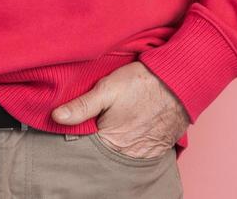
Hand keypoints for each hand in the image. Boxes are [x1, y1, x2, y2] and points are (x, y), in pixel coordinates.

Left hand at [50, 61, 188, 159]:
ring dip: (116, 144)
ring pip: (121, 154)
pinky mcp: (159, 150)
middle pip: (104, 153)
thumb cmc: (142, 83)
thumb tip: (56, 117)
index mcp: (111, 141)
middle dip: (97, 141)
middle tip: (98, 123)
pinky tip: (130, 130)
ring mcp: (145, 154)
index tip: (77, 126)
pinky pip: (139, 153)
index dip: (79, 137)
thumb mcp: (106, 89)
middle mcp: (129, 153)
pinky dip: (132, 145)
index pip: (86, 148)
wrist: (180, 82)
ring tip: (115, 125)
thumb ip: (81, 106)